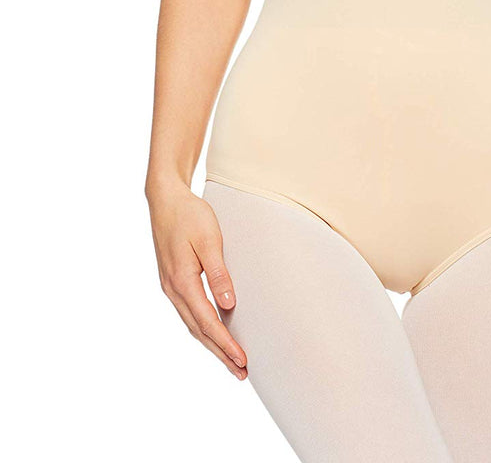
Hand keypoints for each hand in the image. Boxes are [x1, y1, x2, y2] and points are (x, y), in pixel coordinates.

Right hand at [146, 180, 247, 379]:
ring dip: (212, 343)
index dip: (225, 343)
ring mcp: (170, 287)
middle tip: (241, 372)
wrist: (165, 200)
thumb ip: (218, 273)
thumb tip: (228, 304)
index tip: (242, 360)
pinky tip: (214, 333)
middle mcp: (173, 289)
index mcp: (182, 281)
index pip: (207, 321)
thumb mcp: (209, 240)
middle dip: (220, 353)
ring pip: (192, 324)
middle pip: (199, 330)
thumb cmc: (190, 216)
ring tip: (231, 360)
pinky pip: (189, 312)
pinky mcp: (172, 281)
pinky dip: (203, 327)